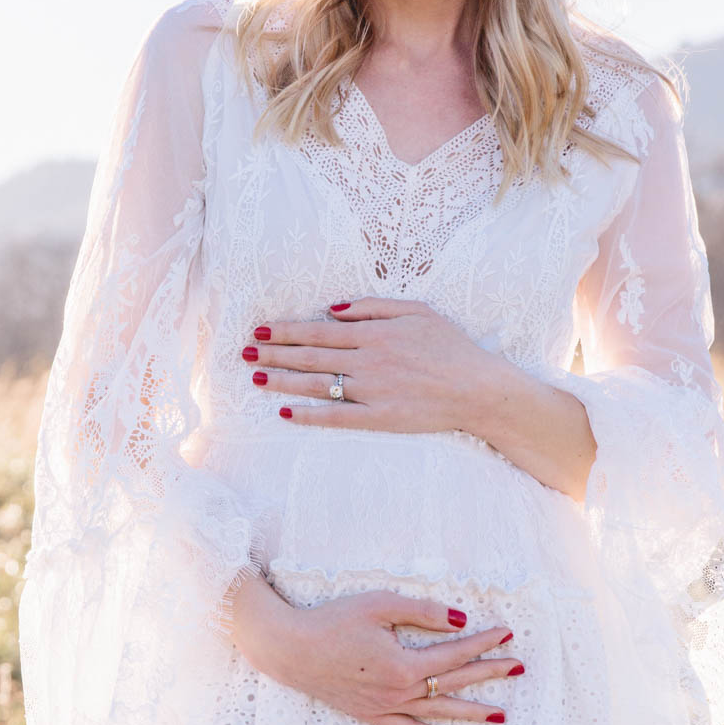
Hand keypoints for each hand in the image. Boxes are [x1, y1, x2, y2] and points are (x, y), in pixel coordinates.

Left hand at [244, 297, 492, 433]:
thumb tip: (334, 308)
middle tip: (244, 353)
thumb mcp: (417, 311)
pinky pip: (335, 417)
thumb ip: (374, 306)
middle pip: (310, 355)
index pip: (318, 330)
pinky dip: (309, 415)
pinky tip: (286, 413)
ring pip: (316, 384)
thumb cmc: (451, 347)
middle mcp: (367, 361)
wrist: (479, 389)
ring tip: (256, 378)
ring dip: (283, 381)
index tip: (260, 330)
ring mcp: (371, 391)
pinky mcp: (378, 418)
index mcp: (374, 333)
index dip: (286, 331)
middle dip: (273, 353)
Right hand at [252, 588, 524, 724]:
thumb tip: (459, 620)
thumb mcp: (379, 605)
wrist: (290, 649)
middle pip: (453, 684)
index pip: (454, 655)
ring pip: (437, 713)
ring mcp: (385, 708)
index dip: (483, 644)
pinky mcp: (370, 715)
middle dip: (488, 675)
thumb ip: (422, 612)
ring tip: (501, 715)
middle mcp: (399, 692)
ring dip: (471, 713)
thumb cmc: (332, 621)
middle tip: (518, 669)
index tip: (507, 635)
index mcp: (403, 665)